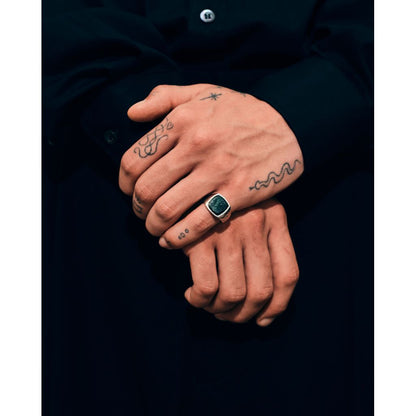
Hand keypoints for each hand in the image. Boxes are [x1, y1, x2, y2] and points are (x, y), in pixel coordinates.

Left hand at [119, 83, 303, 248]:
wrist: (290, 123)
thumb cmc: (242, 110)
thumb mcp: (203, 92)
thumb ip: (164, 97)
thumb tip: (131, 114)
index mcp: (182, 120)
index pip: (134, 159)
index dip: (124, 182)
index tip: (129, 190)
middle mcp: (196, 145)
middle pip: (146, 189)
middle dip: (137, 208)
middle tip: (141, 213)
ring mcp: (217, 171)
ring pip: (167, 210)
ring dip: (153, 226)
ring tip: (154, 228)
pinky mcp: (238, 193)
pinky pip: (198, 223)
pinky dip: (177, 238)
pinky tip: (171, 241)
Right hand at [182, 199, 298, 325]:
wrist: (187, 177)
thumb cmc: (219, 202)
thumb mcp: (251, 210)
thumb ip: (263, 245)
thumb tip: (266, 312)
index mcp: (275, 219)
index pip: (288, 275)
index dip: (277, 306)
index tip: (262, 319)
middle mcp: (255, 225)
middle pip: (261, 292)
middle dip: (243, 315)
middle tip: (227, 315)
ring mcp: (228, 232)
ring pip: (234, 295)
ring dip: (220, 311)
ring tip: (209, 305)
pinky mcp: (198, 238)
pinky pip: (206, 287)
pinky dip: (199, 301)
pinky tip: (192, 295)